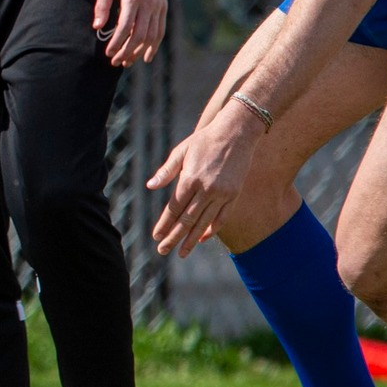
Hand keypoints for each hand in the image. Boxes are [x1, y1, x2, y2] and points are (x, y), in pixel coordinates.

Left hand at [94, 0, 168, 66]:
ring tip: (128, 62)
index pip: (125, 28)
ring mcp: (158, 6)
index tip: (108, 53)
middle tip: (116, 62)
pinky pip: (161, 30)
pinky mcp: (163, 6)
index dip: (116, 43)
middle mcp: (149, 4)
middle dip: (127, 52)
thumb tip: (97, 27)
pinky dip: (154, 45)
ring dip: (139, 51)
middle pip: (139, 36)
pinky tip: (146, 55)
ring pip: (152, 36)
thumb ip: (102, 5)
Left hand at [146, 108, 262, 255]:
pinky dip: (212, 229)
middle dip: (174, 237)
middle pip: (187, 219)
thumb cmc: (204, 141)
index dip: (164, 223)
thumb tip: (150, 186)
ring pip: (204, 222)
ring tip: (181, 252)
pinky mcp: (234, 194)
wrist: (236, 133)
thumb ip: (166, 171)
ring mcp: (222, 193)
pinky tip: (202, 239)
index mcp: (190, 178)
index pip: (174, 208)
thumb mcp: (181, 151)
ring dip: (191, 239)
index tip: (156, 236)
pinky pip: (222, 217)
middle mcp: (206, 189)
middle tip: (163, 250)